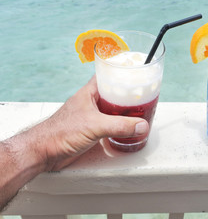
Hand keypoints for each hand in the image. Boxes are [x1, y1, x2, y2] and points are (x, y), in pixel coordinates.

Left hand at [34, 76, 149, 170]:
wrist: (45, 152)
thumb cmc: (60, 132)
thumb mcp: (95, 126)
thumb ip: (120, 126)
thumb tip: (141, 126)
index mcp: (89, 93)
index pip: (106, 77)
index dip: (120, 74)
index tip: (134, 74)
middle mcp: (91, 103)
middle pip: (113, 94)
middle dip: (127, 95)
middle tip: (142, 96)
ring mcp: (91, 117)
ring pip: (112, 110)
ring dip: (124, 112)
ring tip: (139, 112)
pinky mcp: (91, 131)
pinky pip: (109, 124)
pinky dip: (119, 126)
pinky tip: (127, 129)